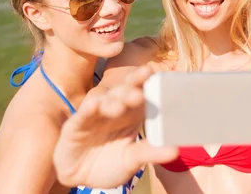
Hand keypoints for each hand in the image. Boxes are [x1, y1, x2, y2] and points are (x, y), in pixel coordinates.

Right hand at [53, 67, 177, 187]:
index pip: (143, 93)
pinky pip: (82, 115)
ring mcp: (94, 115)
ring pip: (104, 101)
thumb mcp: (132, 160)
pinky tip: (95, 104)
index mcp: (132, 113)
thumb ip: (150, 152)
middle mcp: (114, 108)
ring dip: (114, 99)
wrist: (82, 177)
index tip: (162, 73)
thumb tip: (175, 150)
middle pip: (125, 91)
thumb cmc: (111, 163)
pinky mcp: (75, 126)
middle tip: (146, 75)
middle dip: (135, 83)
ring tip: (122, 103)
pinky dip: (88, 109)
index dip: (151, 82)